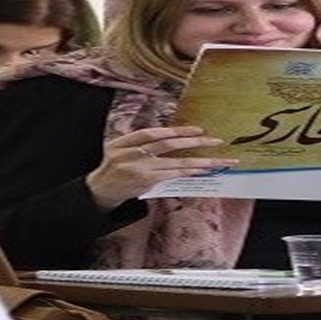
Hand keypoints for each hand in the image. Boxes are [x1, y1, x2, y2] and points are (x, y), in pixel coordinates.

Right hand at [86, 126, 238, 210]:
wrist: (102, 190)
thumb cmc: (115, 167)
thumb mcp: (120, 148)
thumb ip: (141, 141)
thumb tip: (172, 136)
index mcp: (124, 142)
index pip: (152, 133)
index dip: (175, 130)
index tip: (197, 129)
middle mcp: (132, 154)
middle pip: (167, 145)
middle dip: (194, 142)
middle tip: (215, 140)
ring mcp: (140, 170)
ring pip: (175, 163)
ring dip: (200, 161)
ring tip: (218, 160)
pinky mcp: (147, 183)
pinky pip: (173, 175)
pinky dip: (189, 172)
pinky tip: (203, 170)